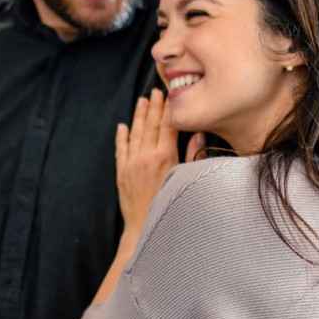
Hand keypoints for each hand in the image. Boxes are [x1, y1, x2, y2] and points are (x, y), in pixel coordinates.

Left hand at [116, 90, 203, 229]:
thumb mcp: (185, 179)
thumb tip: (198, 134)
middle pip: (150, 125)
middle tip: (155, 91)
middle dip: (153, 107)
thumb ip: (192, 155)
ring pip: (134, 133)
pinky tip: (122, 126)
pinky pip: (120, 149)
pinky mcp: (121, 172)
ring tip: (141, 101)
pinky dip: (121, 136)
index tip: (169, 95)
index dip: (168, 109)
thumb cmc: (169, 205)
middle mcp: (146, 156)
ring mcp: (131, 163)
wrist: (145, 227)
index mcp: (165, 157)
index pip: (167, 126)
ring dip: (138, 116)